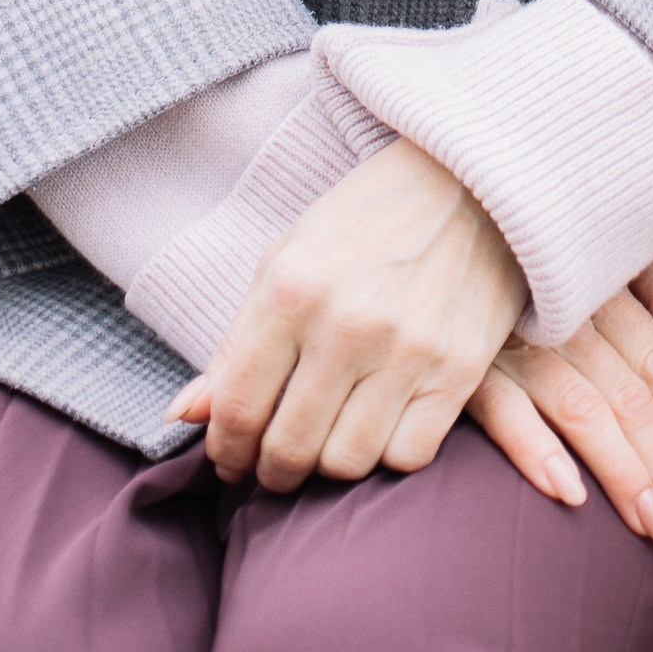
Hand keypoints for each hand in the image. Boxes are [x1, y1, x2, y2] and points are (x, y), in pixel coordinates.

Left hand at [173, 135, 520, 493]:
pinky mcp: (458, 368)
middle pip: (289, 448)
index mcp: (292, 288)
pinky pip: (407, 456)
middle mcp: (346, 322)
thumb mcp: (288, 257)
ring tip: (328, 440)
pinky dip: (388, 454)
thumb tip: (181, 415)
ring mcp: (407, 348)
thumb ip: (238, 342)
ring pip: (346, 462)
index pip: (238, 408)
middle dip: (272, 470)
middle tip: (277, 462)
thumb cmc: (366, 219)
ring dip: (328, 465)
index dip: (226, 450)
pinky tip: (382, 424)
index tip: (231, 458)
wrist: (470, 181)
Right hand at [466, 260, 652, 550]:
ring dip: (622, 473)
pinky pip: (505, 412)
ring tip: (651, 526)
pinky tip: (571, 494)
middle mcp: (564, 317)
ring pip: (583, 412)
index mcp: (600, 289)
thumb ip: (652, 283)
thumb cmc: (524, 255)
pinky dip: (539, 451)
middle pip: (630, 398)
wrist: (439, 239)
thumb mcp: (597, 248)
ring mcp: (515, 342)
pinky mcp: (466, 368)